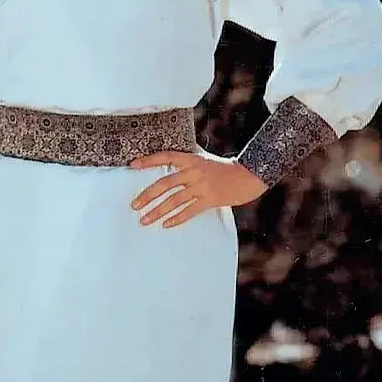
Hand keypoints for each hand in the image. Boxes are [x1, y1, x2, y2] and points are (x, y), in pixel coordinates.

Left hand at [129, 149, 267, 226]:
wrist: (249, 176)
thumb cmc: (226, 169)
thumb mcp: (205, 160)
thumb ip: (188, 164)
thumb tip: (169, 167)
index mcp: (192, 159)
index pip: (166, 157)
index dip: (149, 160)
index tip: (132, 165)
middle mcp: (195, 172)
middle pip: (165, 183)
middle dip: (148, 195)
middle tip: (134, 205)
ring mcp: (203, 186)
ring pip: (175, 200)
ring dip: (158, 211)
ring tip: (144, 220)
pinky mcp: (210, 199)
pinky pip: (190, 211)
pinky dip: (177, 218)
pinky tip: (166, 224)